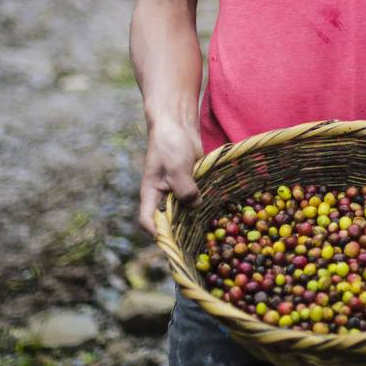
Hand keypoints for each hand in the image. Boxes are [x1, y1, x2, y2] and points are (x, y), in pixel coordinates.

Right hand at [137, 121, 202, 235]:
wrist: (178, 125)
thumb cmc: (170, 145)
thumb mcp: (177, 168)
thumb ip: (185, 190)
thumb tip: (196, 206)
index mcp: (151, 194)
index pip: (147, 221)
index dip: (158, 233)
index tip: (174, 240)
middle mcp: (163, 196)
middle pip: (168, 221)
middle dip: (181, 230)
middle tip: (198, 240)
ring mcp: (177, 191)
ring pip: (184, 212)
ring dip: (195, 218)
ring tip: (210, 229)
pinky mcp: (190, 185)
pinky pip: (196, 200)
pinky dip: (204, 205)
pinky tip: (217, 212)